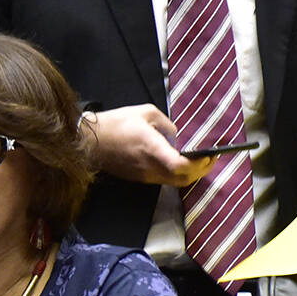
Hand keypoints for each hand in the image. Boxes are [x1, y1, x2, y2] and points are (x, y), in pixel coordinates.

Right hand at [80, 105, 211, 186]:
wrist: (87, 140)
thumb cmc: (115, 123)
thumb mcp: (145, 113)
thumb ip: (167, 125)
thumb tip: (177, 137)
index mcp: (151, 148)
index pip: (181, 165)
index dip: (199, 163)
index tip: (208, 153)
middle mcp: (149, 166)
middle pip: (184, 179)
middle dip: (201, 170)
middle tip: (210, 158)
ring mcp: (143, 175)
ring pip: (175, 182)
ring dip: (190, 174)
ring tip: (198, 161)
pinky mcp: (138, 178)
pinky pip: (164, 180)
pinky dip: (176, 174)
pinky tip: (179, 163)